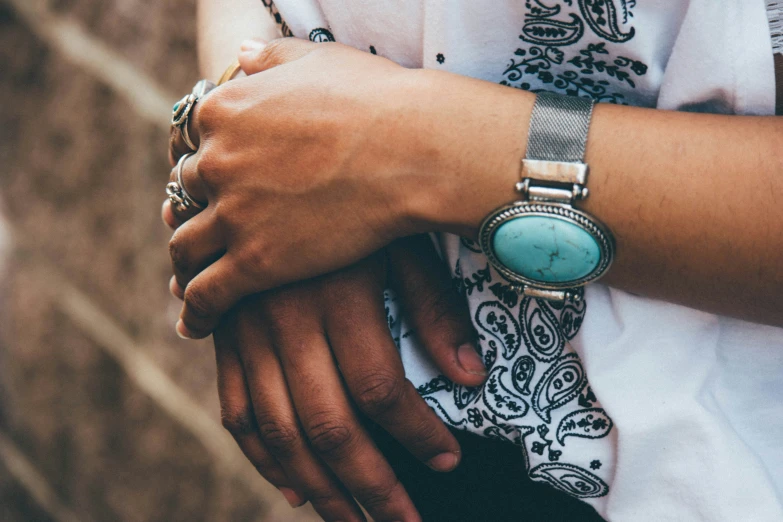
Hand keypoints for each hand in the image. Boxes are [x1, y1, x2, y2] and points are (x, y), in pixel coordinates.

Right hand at [165, 199, 486, 520]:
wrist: (269, 158)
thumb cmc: (354, 196)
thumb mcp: (401, 239)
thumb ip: (436, 310)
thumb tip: (472, 378)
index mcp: (338, 295)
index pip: (381, 389)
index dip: (417, 435)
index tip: (448, 462)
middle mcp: (286, 320)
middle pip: (329, 425)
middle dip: (371, 484)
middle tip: (402, 521)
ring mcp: (247, 331)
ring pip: (279, 431)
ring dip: (318, 486)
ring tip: (352, 521)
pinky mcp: (225, 336)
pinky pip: (236, 411)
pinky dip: (262, 457)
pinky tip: (293, 486)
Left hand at [166, 37, 531, 338]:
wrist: (411, 149)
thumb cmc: (376, 100)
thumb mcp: (315, 61)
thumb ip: (268, 59)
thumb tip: (239, 51)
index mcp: (223, 112)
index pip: (192, 144)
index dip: (202, 164)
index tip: (209, 183)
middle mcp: (216, 162)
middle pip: (185, 195)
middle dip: (193, 212)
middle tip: (200, 232)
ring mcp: (232, 215)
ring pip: (186, 248)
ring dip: (185, 266)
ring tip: (188, 282)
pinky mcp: (255, 263)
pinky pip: (207, 295)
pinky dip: (195, 312)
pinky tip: (195, 325)